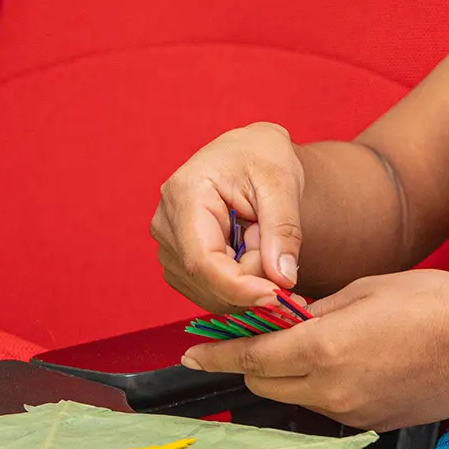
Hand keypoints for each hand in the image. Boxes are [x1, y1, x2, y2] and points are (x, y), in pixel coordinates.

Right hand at [151, 122, 304, 311]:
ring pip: (210, 292)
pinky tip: (248, 249)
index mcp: (184, 194)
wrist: (251, 152)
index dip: (240, 287)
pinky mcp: (177, 261)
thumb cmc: (263, 156)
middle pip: (208, 280)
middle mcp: (165, 223)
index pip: (203, 261)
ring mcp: (167, 245)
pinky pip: (211, 291)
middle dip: (252, 276)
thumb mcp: (282, 183)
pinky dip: (239, 281)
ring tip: (258, 236)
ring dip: (247, 278)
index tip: (279, 296)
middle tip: (276, 242)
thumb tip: (282, 279)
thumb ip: (283, 230)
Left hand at [181, 271, 448, 430]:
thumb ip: (317, 309)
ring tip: (309, 341)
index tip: (192, 351)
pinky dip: (322, 384)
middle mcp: (330, 389)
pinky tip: (348, 358)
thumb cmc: (438, 305)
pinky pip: (329, 404)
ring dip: (288, 372)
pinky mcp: (373, 422)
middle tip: (250, 335)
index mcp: (323, 349)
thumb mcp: (367, 289)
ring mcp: (352, 412)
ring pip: (295, 396)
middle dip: (250, 360)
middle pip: (264, 382)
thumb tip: (288, 318)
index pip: (250, 356)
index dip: (216, 353)